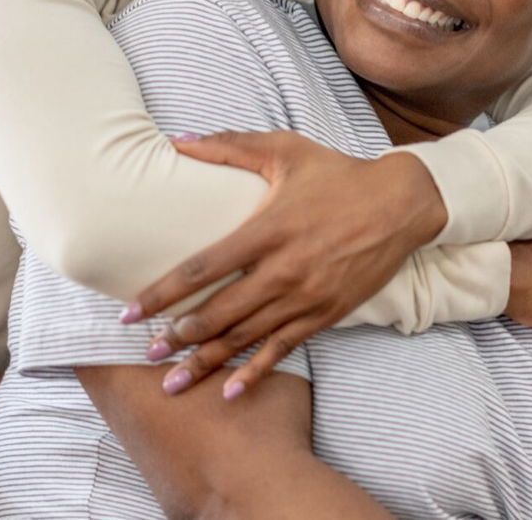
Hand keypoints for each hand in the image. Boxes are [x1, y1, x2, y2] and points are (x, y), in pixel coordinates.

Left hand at [125, 131, 448, 397]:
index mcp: (267, 229)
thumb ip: (229, 146)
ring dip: (207, 361)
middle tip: (146, 354)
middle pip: (219, 312)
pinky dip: (256, 371)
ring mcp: (306, 296)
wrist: (401, 204)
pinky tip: (231, 391)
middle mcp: (284, 269)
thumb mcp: (286, 151)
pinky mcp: (326, 313)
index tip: (130, 314)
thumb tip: (178, 140)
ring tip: (173, 382)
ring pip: (247, 337)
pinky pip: (284, 348)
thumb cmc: (338, 174)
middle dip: (179, 337)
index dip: (163, 293)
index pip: (203, 268)